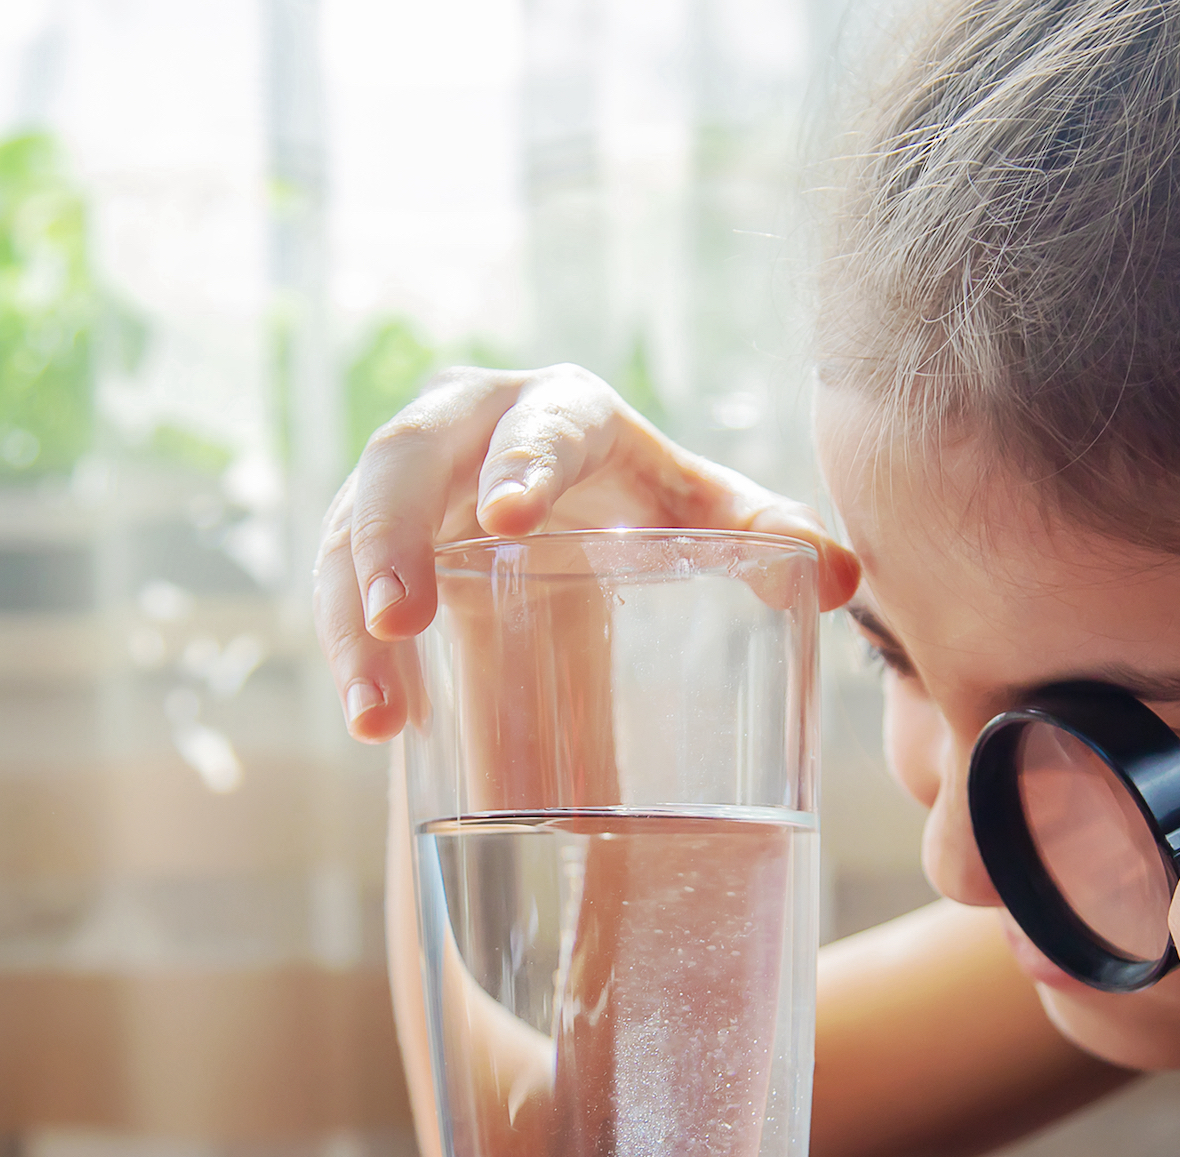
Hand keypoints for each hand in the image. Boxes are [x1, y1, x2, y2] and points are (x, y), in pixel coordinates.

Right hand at [314, 363, 860, 740]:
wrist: (575, 522)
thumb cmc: (647, 509)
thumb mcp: (703, 517)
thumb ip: (769, 536)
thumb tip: (840, 576)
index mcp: (565, 409)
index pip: (540, 419)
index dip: (519, 457)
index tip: (505, 517)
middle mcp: (467, 426)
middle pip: (405, 459)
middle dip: (390, 534)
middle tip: (400, 617)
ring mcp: (404, 482)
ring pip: (349, 530)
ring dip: (350, 616)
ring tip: (377, 713)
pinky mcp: (366, 537)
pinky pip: (339, 587)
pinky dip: (350, 655)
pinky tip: (377, 725)